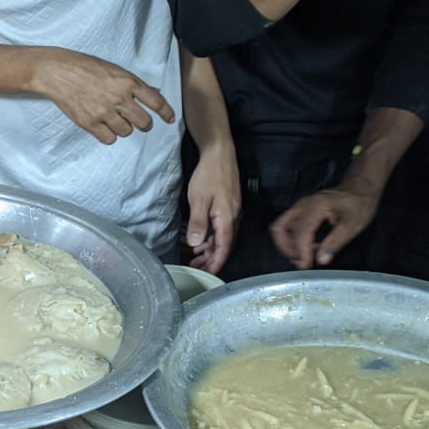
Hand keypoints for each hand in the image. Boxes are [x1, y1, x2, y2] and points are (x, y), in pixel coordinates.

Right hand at [29, 48, 175, 144]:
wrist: (58, 72)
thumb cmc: (86, 68)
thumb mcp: (114, 70)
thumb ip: (134, 84)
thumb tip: (155, 93)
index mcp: (127, 82)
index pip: (155, 101)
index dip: (166, 112)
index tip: (170, 119)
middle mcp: (118, 98)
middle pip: (143, 122)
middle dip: (144, 124)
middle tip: (139, 122)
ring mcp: (104, 112)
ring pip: (126, 131)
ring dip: (124, 128)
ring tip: (114, 120)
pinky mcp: (90, 123)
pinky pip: (109, 139)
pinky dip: (109, 135)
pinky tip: (104, 126)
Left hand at [185, 146, 240, 274]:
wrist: (219, 154)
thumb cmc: (209, 175)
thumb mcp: (199, 200)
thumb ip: (198, 223)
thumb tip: (195, 243)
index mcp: (227, 219)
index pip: (224, 247)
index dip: (216, 262)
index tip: (209, 274)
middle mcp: (233, 217)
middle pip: (224, 245)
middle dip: (211, 259)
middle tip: (196, 268)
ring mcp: (231, 212)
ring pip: (222, 237)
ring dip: (209, 248)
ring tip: (195, 258)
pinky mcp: (228, 206)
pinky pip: (221, 228)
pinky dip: (211, 237)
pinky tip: (200, 240)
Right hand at [271, 183, 380, 268]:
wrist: (361, 187)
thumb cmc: (360, 204)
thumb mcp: (353, 225)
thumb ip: (335, 243)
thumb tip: (321, 260)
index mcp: (316, 206)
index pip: (301, 232)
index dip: (301, 251)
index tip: (306, 265)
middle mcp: (303, 205)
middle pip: (279, 227)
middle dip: (285, 247)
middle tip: (299, 261)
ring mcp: (300, 206)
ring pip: (281, 226)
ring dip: (287, 244)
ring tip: (302, 256)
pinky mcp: (301, 210)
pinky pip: (288, 225)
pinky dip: (292, 239)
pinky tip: (308, 247)